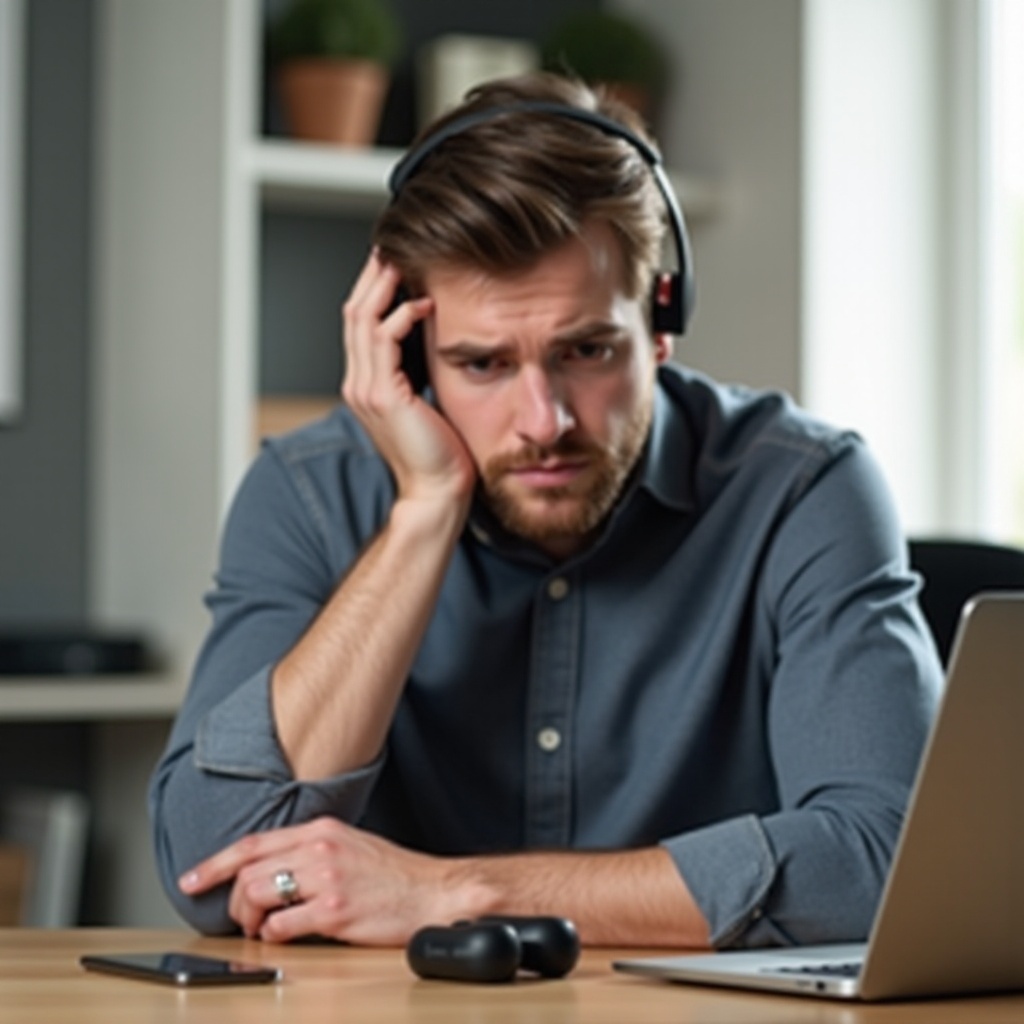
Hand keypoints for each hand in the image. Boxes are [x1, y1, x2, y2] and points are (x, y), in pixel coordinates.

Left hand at [178, 818, 492, 944]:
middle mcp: (320, 849)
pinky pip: (283, 925)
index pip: (254, 843)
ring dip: (250, 919)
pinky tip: (286, 935)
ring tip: (260, 930)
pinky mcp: (335, 911)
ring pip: (258, 895)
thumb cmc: (393, 875)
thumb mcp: (350, 846)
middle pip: (249, 872)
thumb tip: (272, 872)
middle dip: (233, 901)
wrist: (432, 892)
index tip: (191, 879)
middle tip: (242, 919)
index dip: (216, 862)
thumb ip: (312, 851)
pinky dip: (275, 934)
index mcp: (322, 830)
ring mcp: (327, 879)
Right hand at [341, 251, 475, 505]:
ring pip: (363, 319)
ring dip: (385, 285)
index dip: (375, 289)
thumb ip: (420, 371)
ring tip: (406, 260)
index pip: (360, 323)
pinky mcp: (384, 395)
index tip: (398, 261)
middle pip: (354, 311)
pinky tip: (425, 302)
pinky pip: (384, 339)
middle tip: (397, 245)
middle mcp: (358, 383)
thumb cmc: (441, 452)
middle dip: (375, 275)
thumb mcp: (427, 401)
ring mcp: (366, 389)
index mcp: (366, 384)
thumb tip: (437, 336)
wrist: (438, 492)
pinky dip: (402, 314)